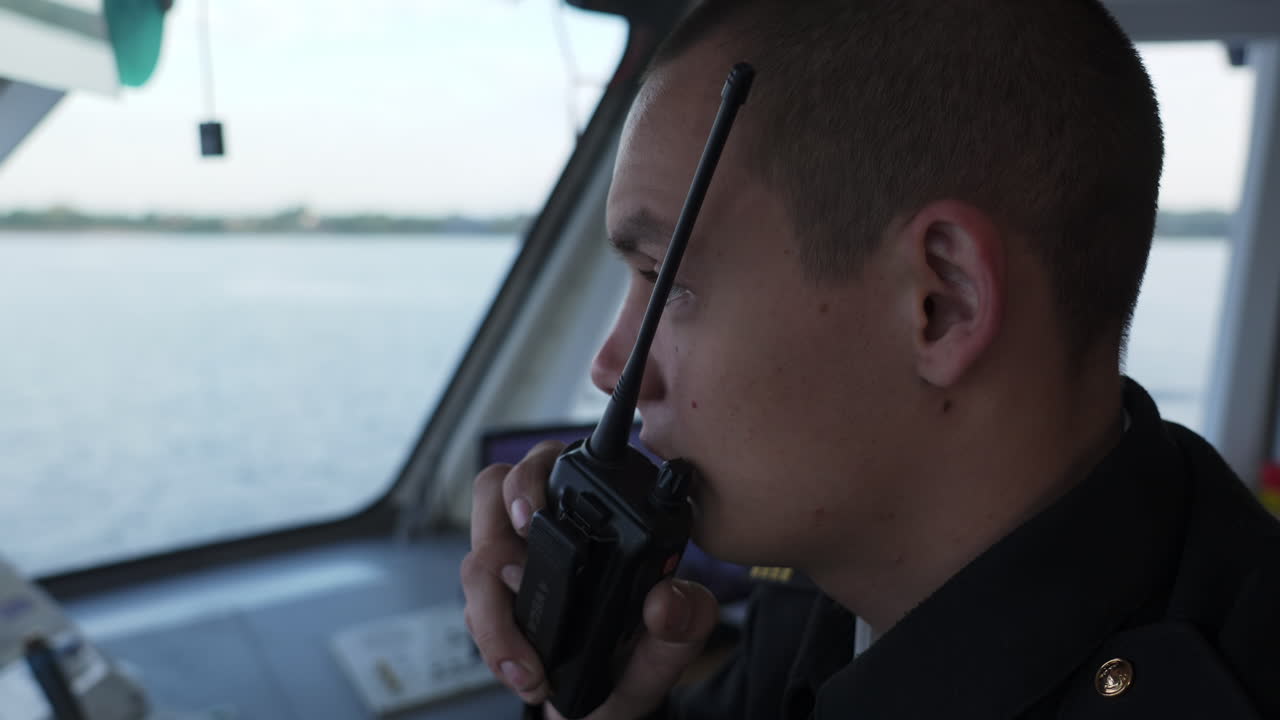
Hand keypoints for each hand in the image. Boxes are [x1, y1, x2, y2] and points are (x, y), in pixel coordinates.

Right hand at [460, 440, 719, 718]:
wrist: (614, 701)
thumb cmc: (644, 652)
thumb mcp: (678, 637)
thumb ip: (685, 617)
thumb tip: (663, 600)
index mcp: (595, 512)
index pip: (551, 463)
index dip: (531, 478)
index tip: (531, 516)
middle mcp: (547, 528)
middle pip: (493, 494)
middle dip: (495, 536)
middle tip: (516, 577)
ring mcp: (514, 563)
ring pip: (478, 560)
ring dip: (495, 615)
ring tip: (530, 667)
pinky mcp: (494, 602)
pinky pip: (473, 608)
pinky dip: (493, 645)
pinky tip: (523, 673)